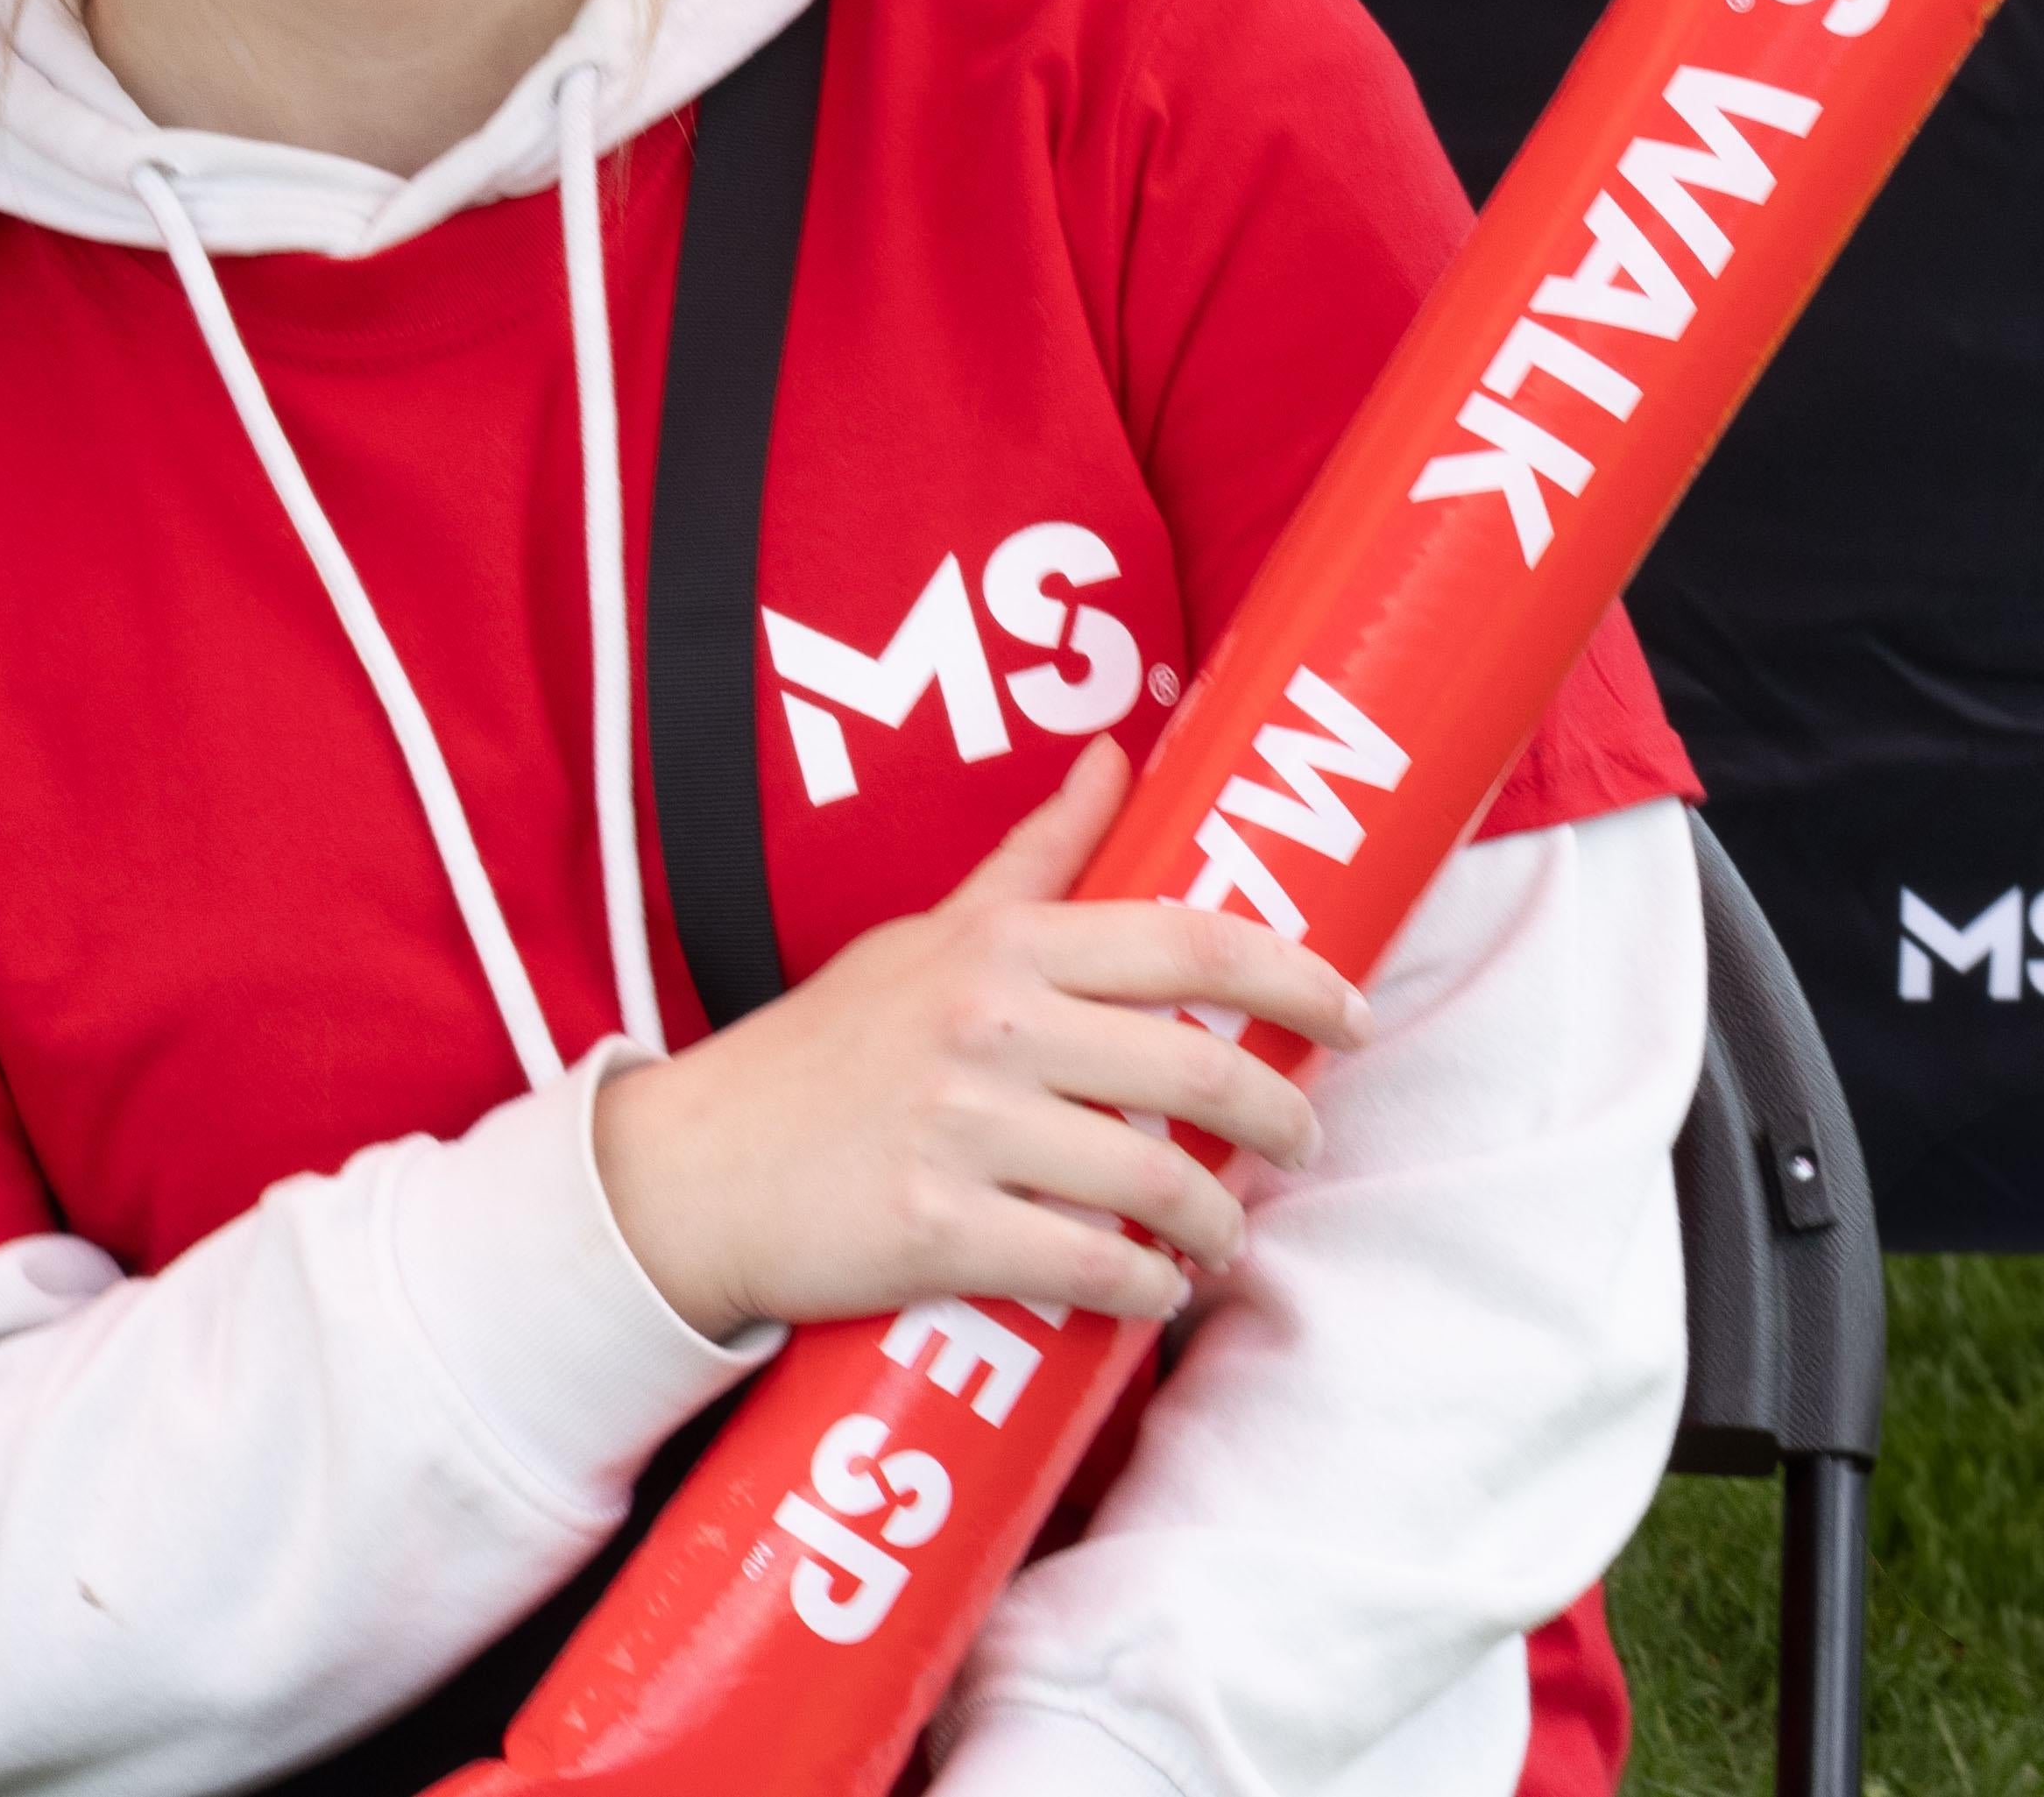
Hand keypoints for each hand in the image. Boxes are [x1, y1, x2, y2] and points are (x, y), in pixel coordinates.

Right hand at [590, 736, 1366, 1339]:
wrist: (692, 1171)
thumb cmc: (821, 1052)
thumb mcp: (923, 936)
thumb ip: (1032, 860)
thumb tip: (1115, 756)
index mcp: (996, 947)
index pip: (1184, 942)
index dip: (1292, 978)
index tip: (1351, 1015)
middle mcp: (989, 1025)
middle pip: (1198, 1066)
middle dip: (1278, 1114)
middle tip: (1298, 1142)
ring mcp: (965, 1129)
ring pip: (1159, 1181)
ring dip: (1217, 1221)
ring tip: (1221, 1233)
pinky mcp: (941, 1231)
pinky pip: (1090, 1266)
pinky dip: (1143, 1287)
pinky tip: (1150, 1286)